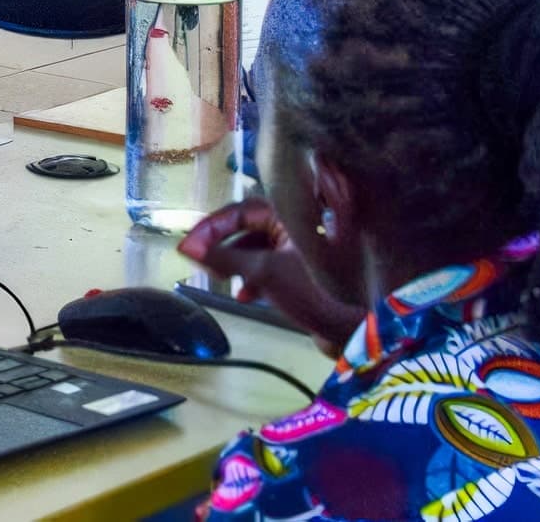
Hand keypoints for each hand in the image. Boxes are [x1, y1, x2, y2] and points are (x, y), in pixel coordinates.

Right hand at [175, 197, 355, 342]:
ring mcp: (299, 248)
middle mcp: (294, 226)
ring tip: (224, 280)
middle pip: (245, 229)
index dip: (210, 228)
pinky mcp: (302, 269)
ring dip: (235, 264)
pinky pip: (267, 265)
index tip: (188, 246)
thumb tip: (185, 246)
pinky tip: (245, 295)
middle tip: (203, 262)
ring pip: (254, 249)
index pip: (239, 212)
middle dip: (222, 247)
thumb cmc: (313, 291)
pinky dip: (252, 277)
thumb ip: (222, 257)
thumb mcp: (262, 272)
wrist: (353, 328)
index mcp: (289, 215)